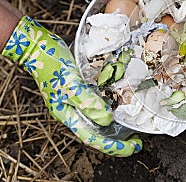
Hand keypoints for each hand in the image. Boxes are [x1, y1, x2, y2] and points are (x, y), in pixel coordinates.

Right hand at [1, 9, 141, 156]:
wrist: (38, 46)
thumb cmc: (51, 64)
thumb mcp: (71, 84)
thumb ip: (87, 102)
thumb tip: (107, 120)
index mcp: (68, 115)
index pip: (93, 139)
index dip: (114, 147)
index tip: (134, 147)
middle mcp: (73, 111)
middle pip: (97, 133)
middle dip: (117, 141)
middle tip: (137, 142)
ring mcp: (76, 101)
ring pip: (98, 119)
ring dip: (115, 126)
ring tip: (132, 127)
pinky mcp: (80, 89)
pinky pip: (98, 103)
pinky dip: (110, 106)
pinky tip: (121, 102)